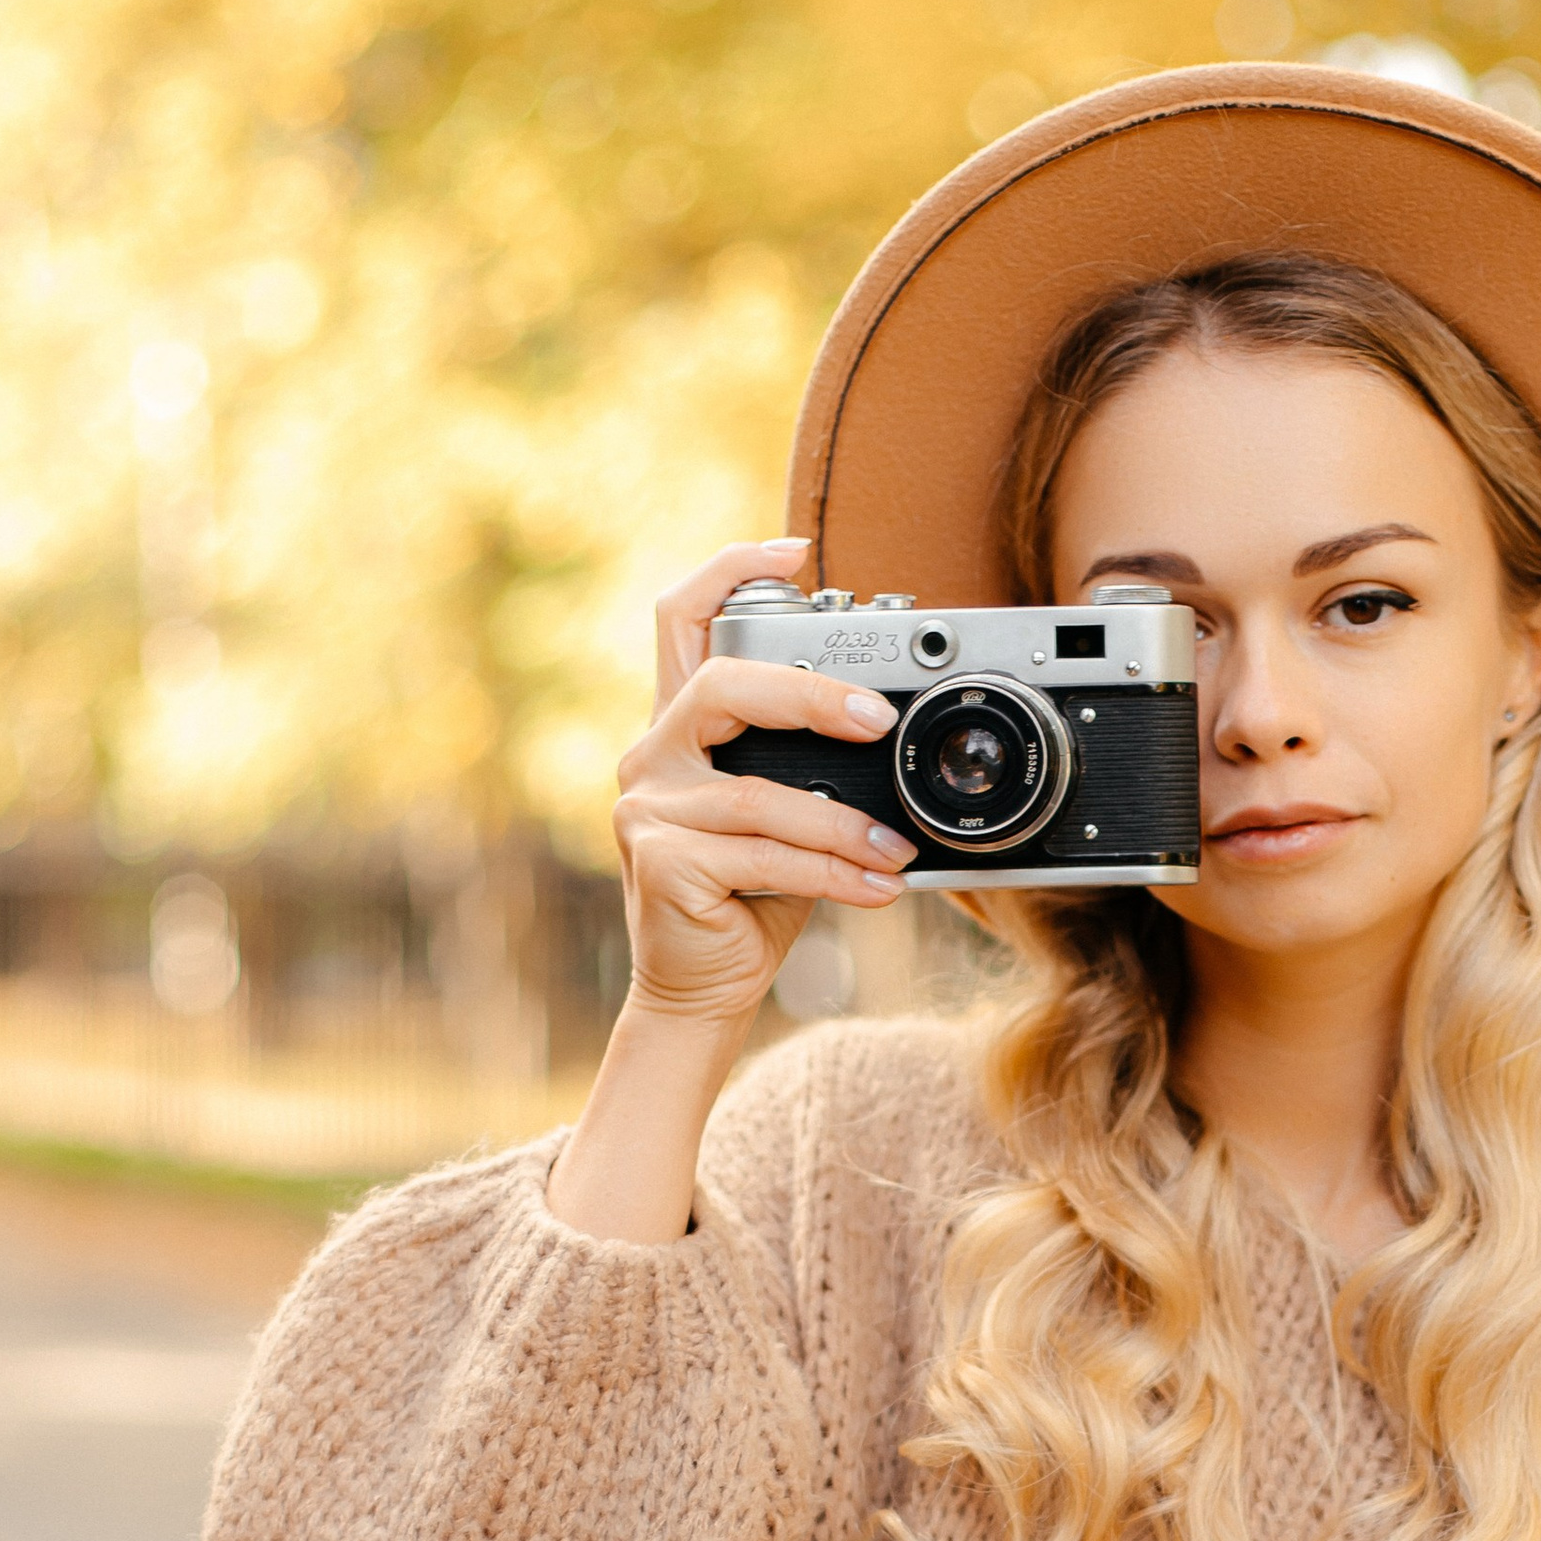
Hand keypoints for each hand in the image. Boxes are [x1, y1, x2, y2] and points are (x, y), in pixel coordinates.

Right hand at [613, 535, 913, 1027]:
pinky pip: (761, 854)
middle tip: (876, 721)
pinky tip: (874, 888)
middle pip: (720, 686)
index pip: (681, 618)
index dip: (731, 569)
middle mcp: (652, 753)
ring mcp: (646, 806)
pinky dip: (830, 872)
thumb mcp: (787, 813)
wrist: (704, 990)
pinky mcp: (657, 860)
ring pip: (758, 793)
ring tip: (894, 850)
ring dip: (840, 824)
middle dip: (807, 696)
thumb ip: (808, 763)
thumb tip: (885, 720)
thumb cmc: (752, 898)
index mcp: (680, 727)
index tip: (795, 550)